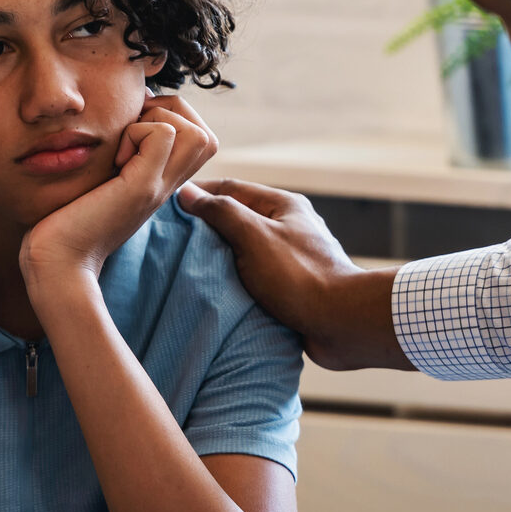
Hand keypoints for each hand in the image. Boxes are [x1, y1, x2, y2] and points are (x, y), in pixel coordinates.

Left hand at [20, 96, 217, 285]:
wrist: (57, 260)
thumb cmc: (66, 219)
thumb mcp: (101, 180)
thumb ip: (119, 156)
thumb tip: (125, 114)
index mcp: (160, 183)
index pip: (200, 140)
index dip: (171, 120)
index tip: (131, 131)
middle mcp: (167, 186)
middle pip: (207, 136)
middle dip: (170, 116)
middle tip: (131, 133)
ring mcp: (159, 187)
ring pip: (198, 133)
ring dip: (158, 122)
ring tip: (125, 147)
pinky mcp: (142, 187)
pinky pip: (164, 134)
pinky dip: (136, 131)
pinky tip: (114, 159)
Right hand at [178, 179, 413, 370]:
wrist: (342, 323)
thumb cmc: (299, 275)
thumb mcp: (254, 236)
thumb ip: (221, 212)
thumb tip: (187, 193)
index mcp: (283, 206)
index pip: (231, 188)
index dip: (199, 193)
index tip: (168, 203)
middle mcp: (288, 228)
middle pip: (238, 219)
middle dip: (206, 226)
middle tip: (170, 237)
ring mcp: (291, 258)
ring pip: (245, 250)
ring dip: (220, 257)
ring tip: (187, 265)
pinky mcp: (291, 287)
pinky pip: (255, 277)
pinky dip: (235, 281)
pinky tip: (216, 290)